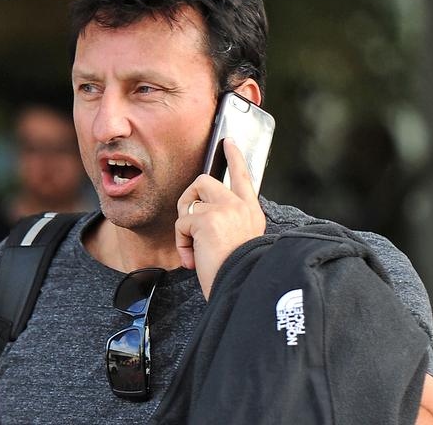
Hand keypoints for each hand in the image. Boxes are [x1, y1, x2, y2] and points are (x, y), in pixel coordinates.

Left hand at [176, 138, 265, 299]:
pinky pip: (181, 223)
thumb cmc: (236, 273)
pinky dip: (181, 243)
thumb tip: (199, 215)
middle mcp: (241, 206)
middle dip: (188, 200)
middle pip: (203, 181)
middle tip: (189, 226)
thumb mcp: (238, 242)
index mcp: (251, 212)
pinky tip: (193, 259)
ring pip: (189, 201)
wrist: (241, 289)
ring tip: (194, 248)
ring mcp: (226, 209)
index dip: (234, 157)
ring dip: (184, 226)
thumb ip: (226, 222)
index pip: (243, 176)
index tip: (228, 142)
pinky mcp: (209, 219)